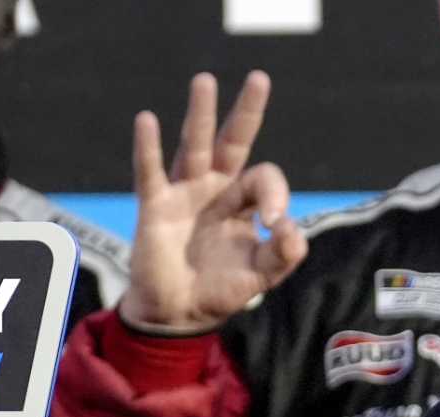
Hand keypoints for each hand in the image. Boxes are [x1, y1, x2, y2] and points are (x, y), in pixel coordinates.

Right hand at [120, 71, 307, 333]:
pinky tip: (147, 120)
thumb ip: (283, 255)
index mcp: (243, 203)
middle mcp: (215, 190)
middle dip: (246, 113)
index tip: (273, 222)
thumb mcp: (261, 276)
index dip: (274, 194)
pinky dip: (148, 148)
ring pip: (194, 147)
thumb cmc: (220, 290)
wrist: (178, 315)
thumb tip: (293, 229)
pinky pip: (151, 173)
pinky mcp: (155, 208)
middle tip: (260, 78)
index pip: (264, 180)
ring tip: (205, 80)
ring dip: (200, 115)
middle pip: (232, 143)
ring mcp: (184, 195)